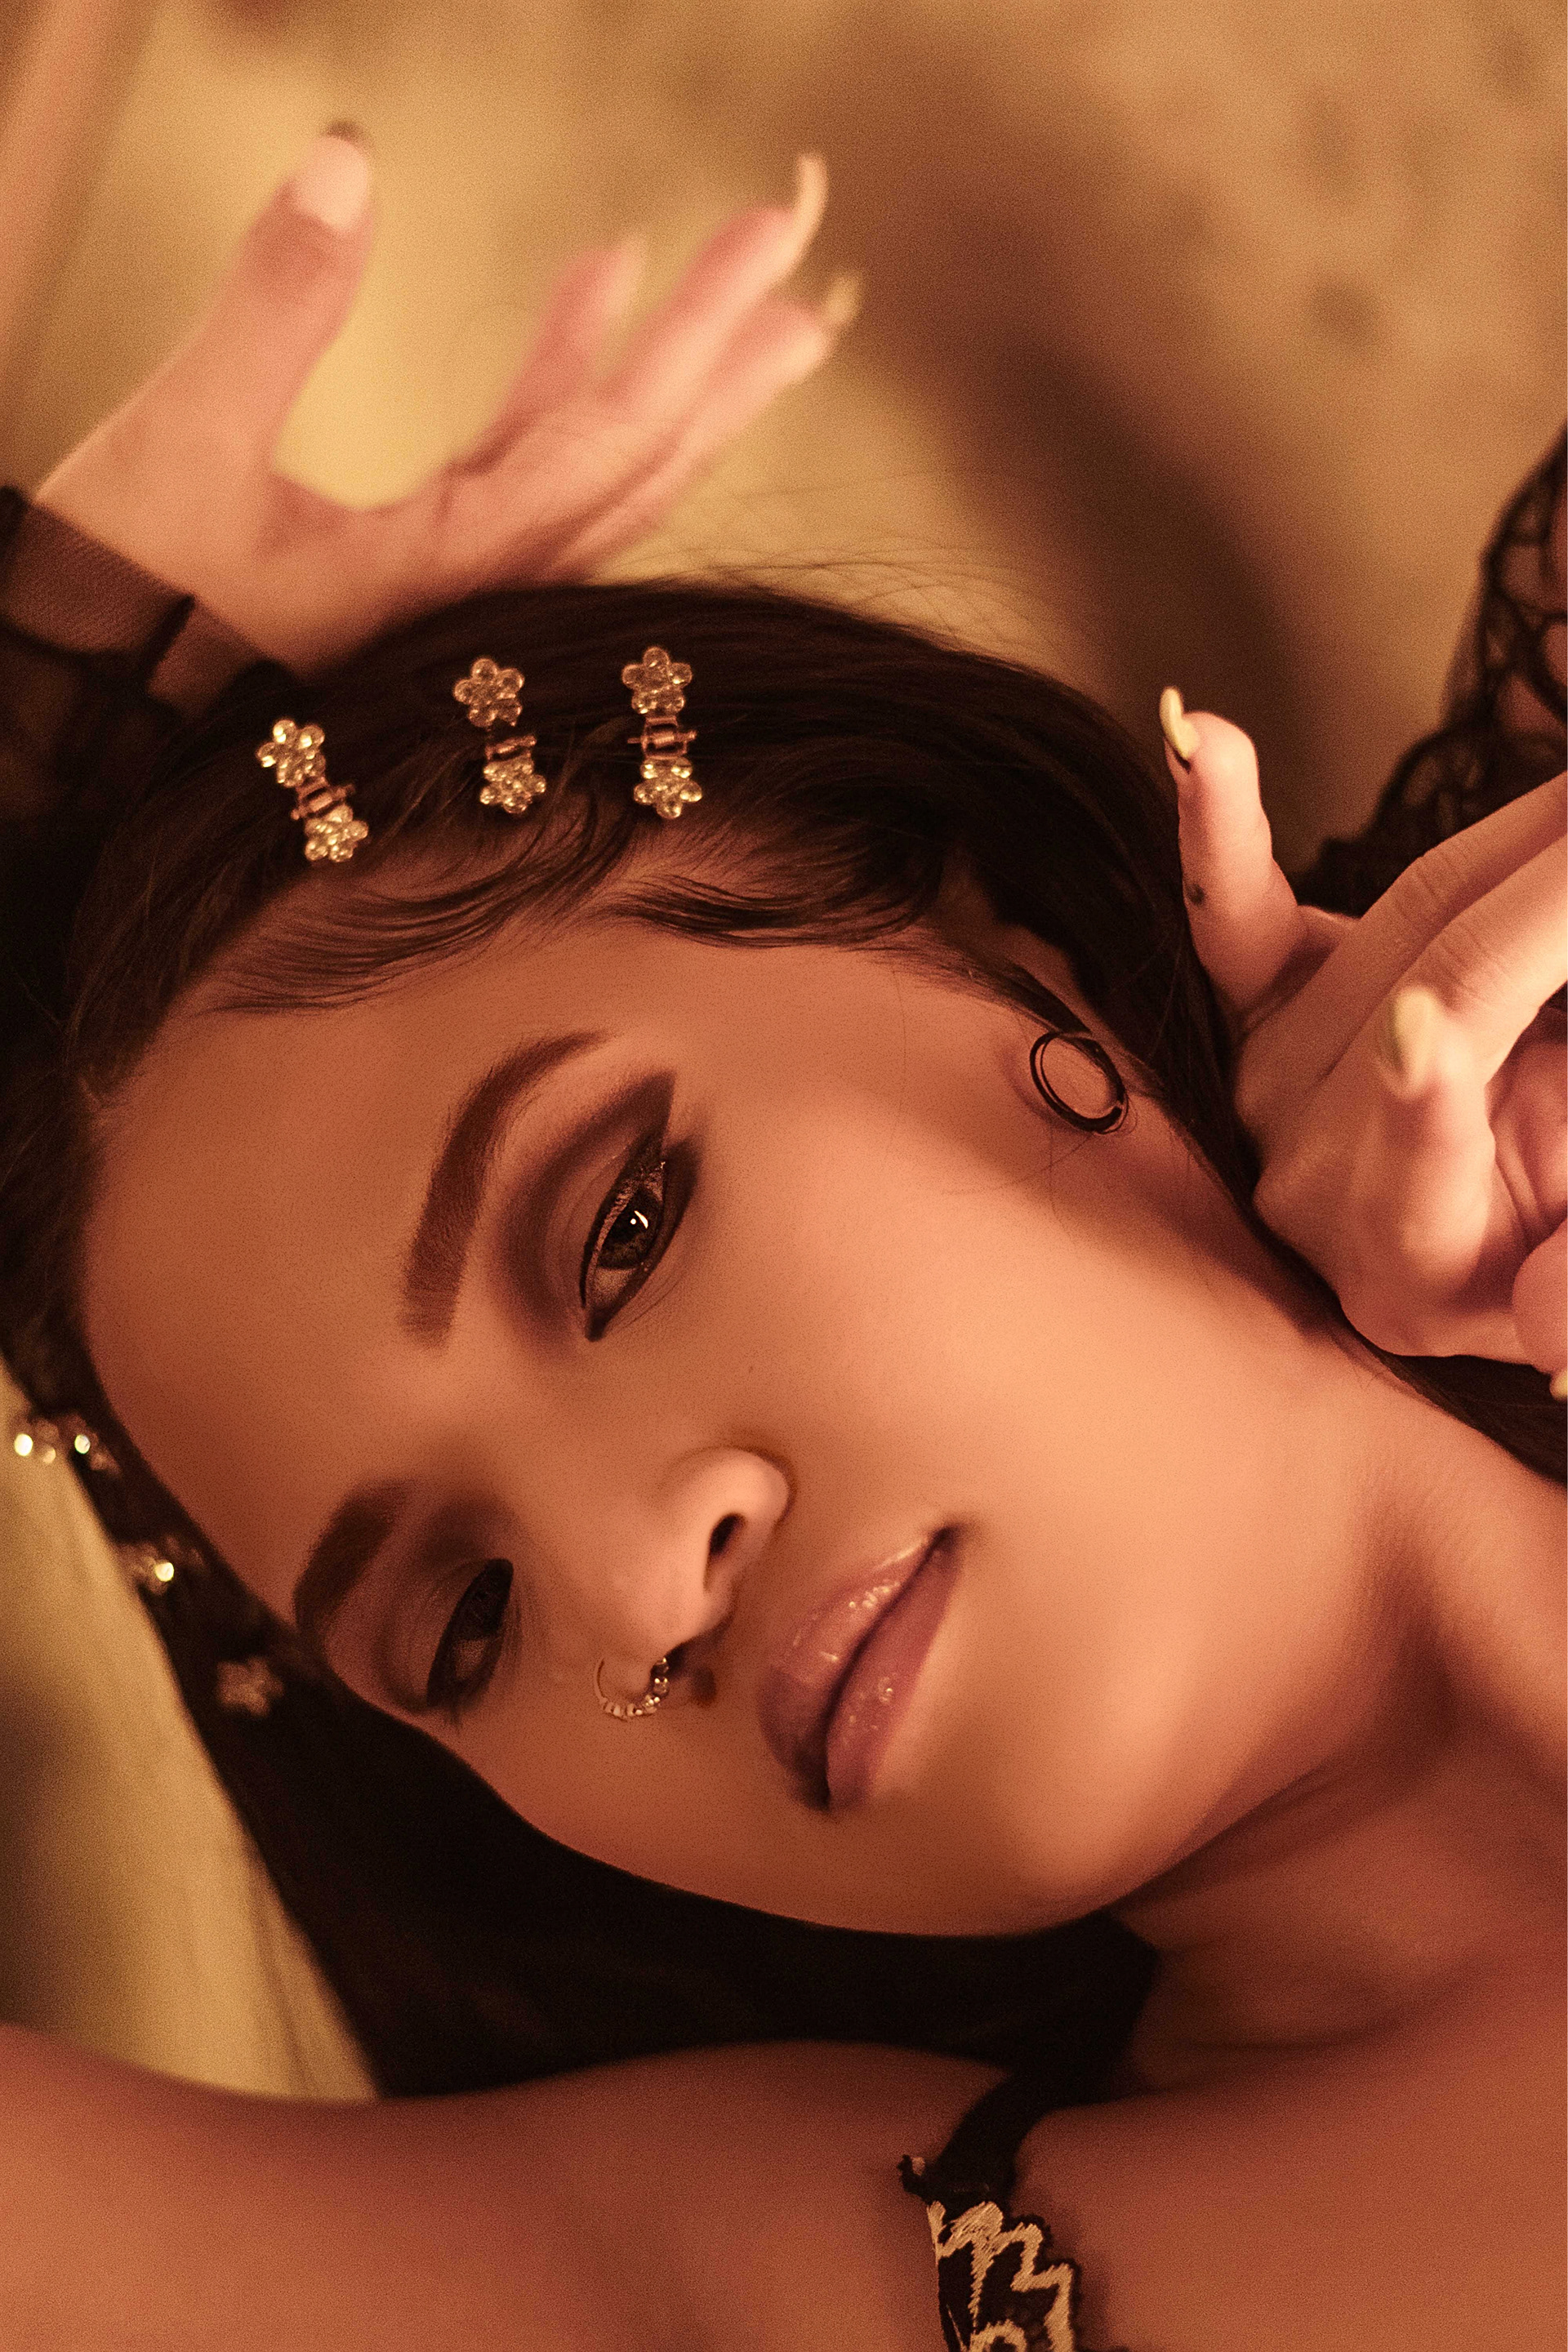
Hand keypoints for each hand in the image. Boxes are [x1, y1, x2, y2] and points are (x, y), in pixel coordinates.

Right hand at [34, 134, 851, 670]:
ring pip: (597, 475)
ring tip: (742, 275)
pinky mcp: (421, 576)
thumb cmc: (115, 628)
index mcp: (446, 581)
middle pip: (640, 467)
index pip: (611, 446)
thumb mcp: (181, 457)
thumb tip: (346, 157)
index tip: (774, 247)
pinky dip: (561, 387)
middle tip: (800, 251)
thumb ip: (273, 311)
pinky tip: (592, 294)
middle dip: (722, 355)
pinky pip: (527, 475)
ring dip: (665, 370)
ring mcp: (456, 593)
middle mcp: (478, 601)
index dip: (698, 337)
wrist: (72, 751)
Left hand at [1160, 694, 1566, 1386]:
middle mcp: (1314, 1184)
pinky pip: (1232, 909)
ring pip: (1389, 932)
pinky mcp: (1263, 994)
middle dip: (1546, 911)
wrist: (1558, 1162)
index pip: (1411, 1180)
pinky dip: (1222, 817)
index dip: (1425, 1106)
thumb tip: (1547, 1332)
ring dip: (1513, 847)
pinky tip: (1199, 728)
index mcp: (1410, 1269)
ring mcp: (1276, 1081)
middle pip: (1430, 1009)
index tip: (1423, 1028)